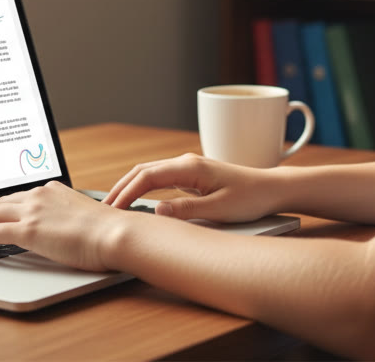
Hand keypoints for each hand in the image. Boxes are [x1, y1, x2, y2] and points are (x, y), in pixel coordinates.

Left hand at [0, 181, 127, 271]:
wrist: (113, 234)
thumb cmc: (107, 230)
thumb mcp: (82, 215)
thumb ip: (67, 216)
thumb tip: (62, 229)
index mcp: (54, 189)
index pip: (22, 196)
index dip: (7, 208)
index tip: (1, 216)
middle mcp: (40, 195)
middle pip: (3, 202)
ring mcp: (32, 211)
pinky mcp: (27, 230)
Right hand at [103, 153, 278, 222]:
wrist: (271, 188)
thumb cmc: (250, 198)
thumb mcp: (219, 210)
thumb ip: (187, 210)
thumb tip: (157, 211)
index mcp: (190, 167)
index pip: (147, 177)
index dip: (127, 193)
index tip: (112, 210)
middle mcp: (186, 162)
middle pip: (142, 171)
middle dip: (121, 188)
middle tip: (104, 209)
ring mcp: (188, 167)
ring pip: (149, 173)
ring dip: (130, 187)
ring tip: (114, 206)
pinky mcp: (192, 176)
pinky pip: (160, 179)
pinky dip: (143, 188)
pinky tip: (137, 201)